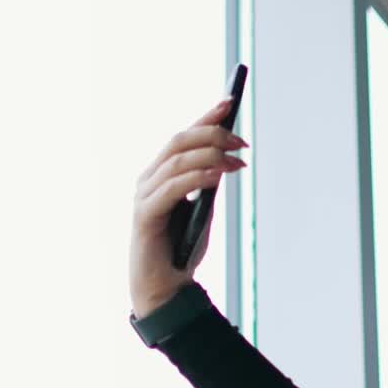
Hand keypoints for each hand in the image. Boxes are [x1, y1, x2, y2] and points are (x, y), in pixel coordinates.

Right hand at [128, 97, 247, 316]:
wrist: (165, 286)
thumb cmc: (181, 249)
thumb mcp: (201, 210)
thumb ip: (207, 184)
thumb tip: (226, 159)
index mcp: (161, 174)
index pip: (183, 137)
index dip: (205, 116)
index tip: (230, 101)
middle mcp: (148, 179)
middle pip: (179, 142)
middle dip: (212, 134)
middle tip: (243, 141)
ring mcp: (144, 195)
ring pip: (177, 162)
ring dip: (210, 156)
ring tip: (238, 161)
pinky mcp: (145, 215)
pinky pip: (173, 189)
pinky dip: (196, 178)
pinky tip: (217, 176)